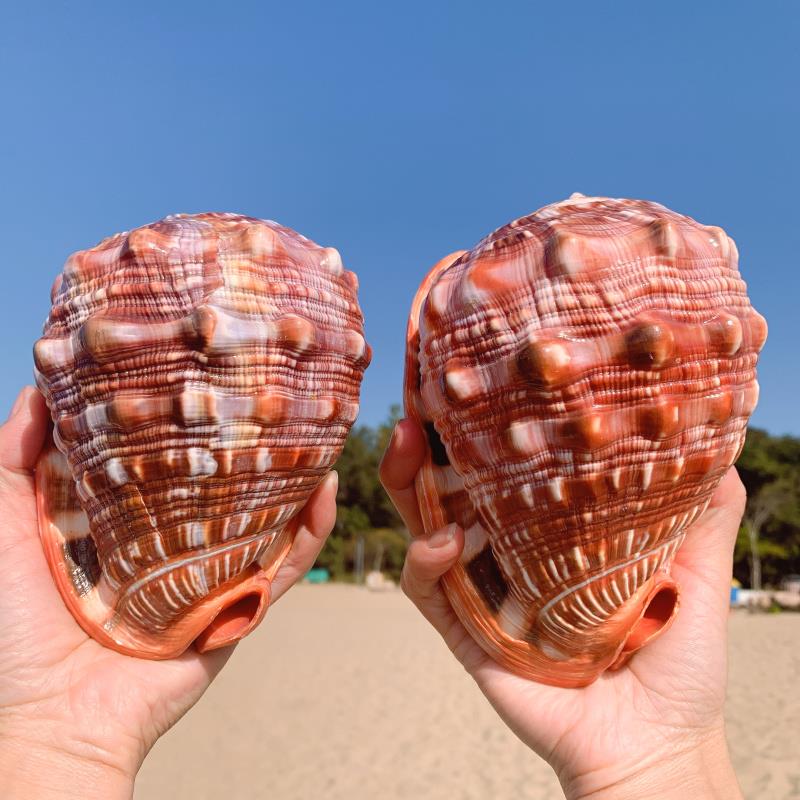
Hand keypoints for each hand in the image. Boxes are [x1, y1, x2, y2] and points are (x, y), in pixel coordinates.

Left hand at [0, 387, 337, 799]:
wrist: (50, 716)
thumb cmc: (16, 627)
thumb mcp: (6, 528)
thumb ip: (14, 462)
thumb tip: (39, 389)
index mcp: (131, 520)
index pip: (172, 458)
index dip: (193, 419)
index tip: (210, 375)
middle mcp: (178, 542)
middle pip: (229, 484)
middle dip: (257, 442)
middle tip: (278, 394)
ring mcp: (213, 573)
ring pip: (270, 518)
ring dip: (299, 479)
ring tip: (318, 434)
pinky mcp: (239, 607)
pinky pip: (285, 566)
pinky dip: (311, 531)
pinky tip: (323, 490)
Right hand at [381, 418, 744, 799]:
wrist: (655, 744)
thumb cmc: (678, 662)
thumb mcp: (699, 574)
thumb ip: (706, 513)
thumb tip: (723, 442)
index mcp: (553, 534)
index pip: (509, 470)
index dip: (484, 427)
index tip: (468, 381)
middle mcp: (511, 556)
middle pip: (454, 489)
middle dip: (427, 445)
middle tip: (417, 405)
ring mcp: (484, 593)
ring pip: (425, 528)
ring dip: (406, 486)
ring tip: (408, 446)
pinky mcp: (467, 634)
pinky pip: (428, 591)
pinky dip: (425, 560)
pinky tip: (444, 538)